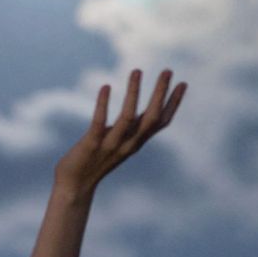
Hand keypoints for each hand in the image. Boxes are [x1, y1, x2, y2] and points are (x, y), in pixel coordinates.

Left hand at [53, 68, 186, 196]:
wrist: (75, 187)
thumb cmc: (95, 161)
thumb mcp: (118, 144)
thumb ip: (129, 130)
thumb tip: (137, 112)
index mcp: (136, 142)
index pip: (161, 122)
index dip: (173, 104)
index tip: (183, 83)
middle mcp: (128, 144)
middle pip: (151, 118)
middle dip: (161, 94)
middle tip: (167, 70)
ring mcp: (110, 145)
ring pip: (127, 118)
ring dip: (133, 93)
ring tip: (137, 71)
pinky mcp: (91, 145)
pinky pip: (99, 123)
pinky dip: (103, 104)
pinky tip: (106, 86)